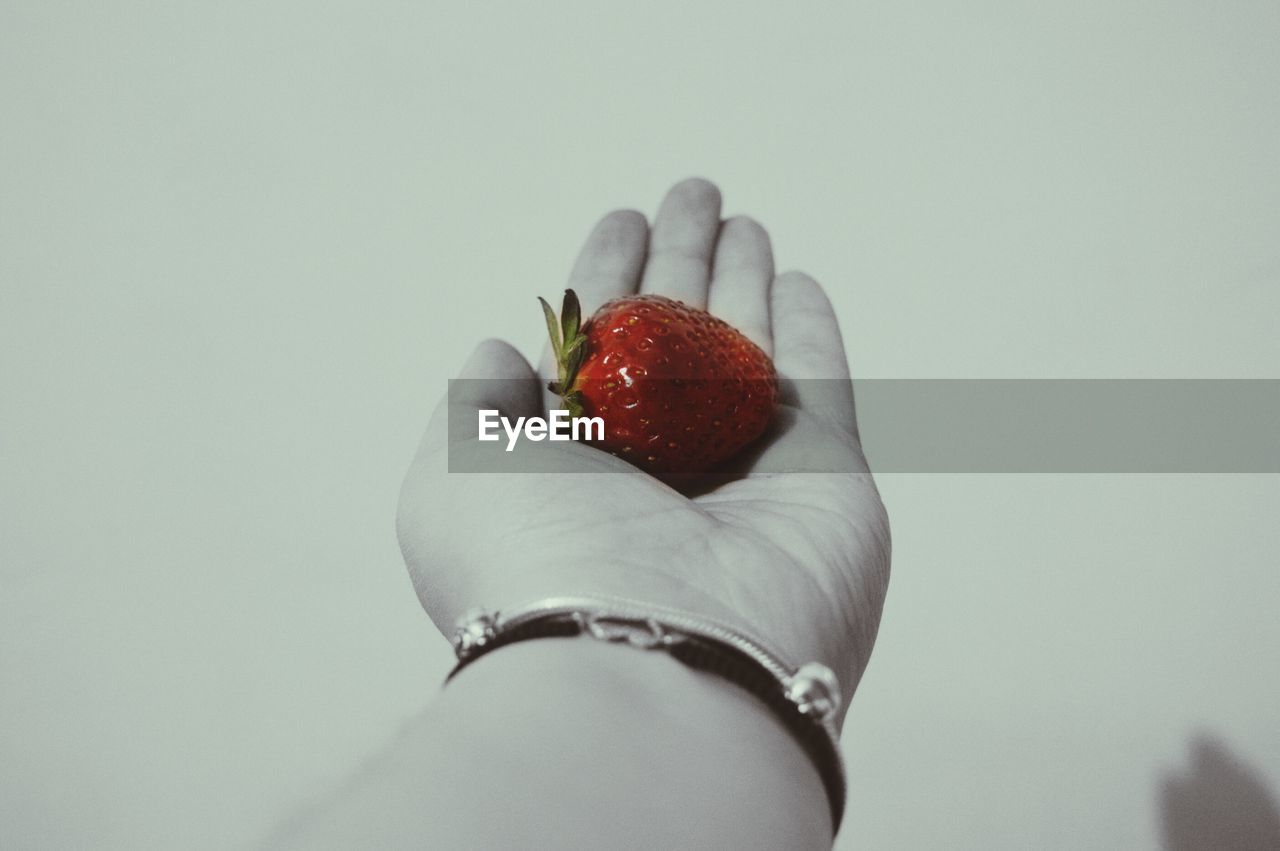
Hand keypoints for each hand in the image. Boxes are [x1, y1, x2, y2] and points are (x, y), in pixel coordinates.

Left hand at [397, 179, 890, 716]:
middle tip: (690, 191)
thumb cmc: (534, 568)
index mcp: (574, 472)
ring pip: (744, 352)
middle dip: (679, 263)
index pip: (594, 355)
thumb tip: (500, 353)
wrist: (651, 658)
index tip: (621, 221)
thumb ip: (473, 405)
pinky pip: (817, 388)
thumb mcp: (453, 478)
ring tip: (736, 215)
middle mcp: (659, 476)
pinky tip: (792, 278)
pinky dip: (810, 333)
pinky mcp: (823, 481)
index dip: (606, 281)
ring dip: (741, 280)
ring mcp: (745, 479)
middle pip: (673, 341)